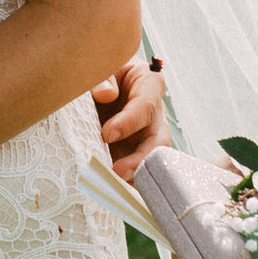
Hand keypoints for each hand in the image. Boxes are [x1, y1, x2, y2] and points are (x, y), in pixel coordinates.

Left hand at [92, 55, 168, 182]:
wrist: (98, 79)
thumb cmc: (103, 67)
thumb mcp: (102, 65)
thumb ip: (103, 77)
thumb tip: (105, 95)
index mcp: (149, 85)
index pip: (146, 106)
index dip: (129, 122)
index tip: (107, 134)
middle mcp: (154, 114)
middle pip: (159, 140)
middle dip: (141, 159)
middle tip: (117, 171)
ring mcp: (147, 135)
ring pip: (153, 160)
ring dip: (137, 175)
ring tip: (116, 187)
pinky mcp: (135, 151)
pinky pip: (140, 170)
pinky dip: (130, 182)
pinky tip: (115, 193)